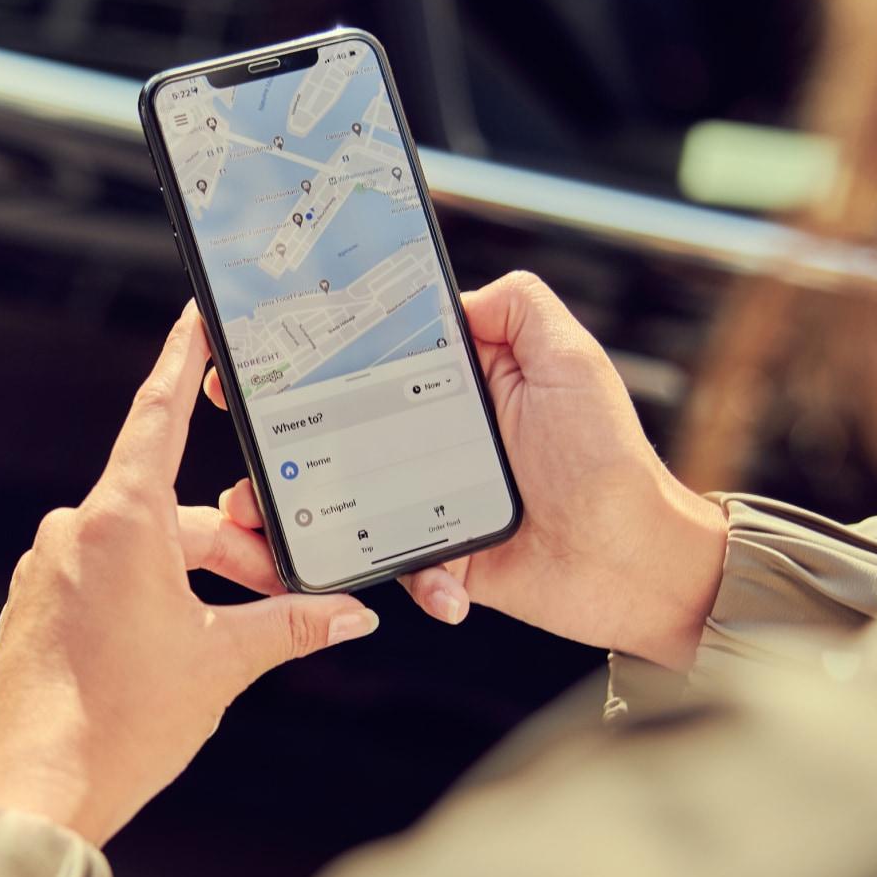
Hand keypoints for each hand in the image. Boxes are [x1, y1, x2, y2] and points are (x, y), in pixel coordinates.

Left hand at [0, 304, 379, 843]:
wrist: (34, 793)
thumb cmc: (120, 726)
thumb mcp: (222, 665)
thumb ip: (290, 626)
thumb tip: (351, 616)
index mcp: (120, 523)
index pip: (159, 414)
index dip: (184, 359)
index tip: (197, 315)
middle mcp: (75, 531)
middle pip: (173, 509)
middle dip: (234, 546)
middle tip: (286, 589)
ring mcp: (50, 568)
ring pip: (143, 547)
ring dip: (196, 575)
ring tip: (237, 631)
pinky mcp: (37, 605)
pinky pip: (106, 575)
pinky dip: (152, 592)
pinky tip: (179, 642)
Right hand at [210, 272, 727, 670]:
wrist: (636, 561)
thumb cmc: (609, 457)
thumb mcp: (571, 359)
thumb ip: (518, 307)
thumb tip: (454, 294)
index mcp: (457, 385)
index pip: (368, 358)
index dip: (309, 354)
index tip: (253, 353)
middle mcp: (435, 437)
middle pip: (338, 429)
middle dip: (278, 434)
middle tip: (240, 435)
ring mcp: (430, 499)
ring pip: (345, 499)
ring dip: (299, 511)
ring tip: (260, 519)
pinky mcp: (440, 557)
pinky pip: (394, 564)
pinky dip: (401, 577)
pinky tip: (431, 582)